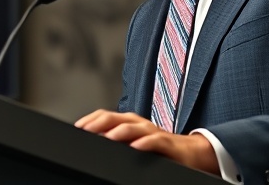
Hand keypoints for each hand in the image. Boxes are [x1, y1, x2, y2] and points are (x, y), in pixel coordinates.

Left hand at [74, 109, 219, 175]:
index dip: (91, 120)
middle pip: (116, 118)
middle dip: (99, 123)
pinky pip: (155, 141)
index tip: (77, 128)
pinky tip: (135, 147)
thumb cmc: (159, 148)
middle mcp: (139, 124)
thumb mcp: (135, 143)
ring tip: (106, 137)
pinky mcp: (167, 143)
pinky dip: (145, 143)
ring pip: (133, 127)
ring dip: (119, 131)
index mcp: (130, 123)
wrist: (191, 153)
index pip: (106, 116)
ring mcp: (153, 132)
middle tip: (85, 130)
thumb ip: (117, 142)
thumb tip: (95, 144)